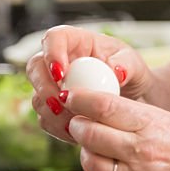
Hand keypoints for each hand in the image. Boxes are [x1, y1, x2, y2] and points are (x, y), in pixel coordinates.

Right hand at [26, 25, 153, 141]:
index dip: (51, 53)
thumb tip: (115, 71)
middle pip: (35, 67)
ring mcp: (53, 86)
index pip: (54, 38)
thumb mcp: (134, 65)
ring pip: (37, 96)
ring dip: (51, 111)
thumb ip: (126, 65)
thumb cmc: (131, 73)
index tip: (61, 73)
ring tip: (74, 121)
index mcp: (76, 42)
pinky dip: (57, 127)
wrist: (132, 99)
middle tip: (61, 103)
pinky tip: (75, 132)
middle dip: (44, 87)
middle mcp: (58, 62)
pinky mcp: (54, 108)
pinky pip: (45, 119)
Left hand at [63, 87, 169, 170]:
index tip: (73, 98)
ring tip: (93, 149)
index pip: (104, 107)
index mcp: (153, 125)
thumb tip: (97, 110)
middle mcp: (143, 153)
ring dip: (86, 154)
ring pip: (90, 164)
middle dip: (78, 125)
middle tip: (79, 122)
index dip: (81, 100)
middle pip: (90, 134)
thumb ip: (134, 116)